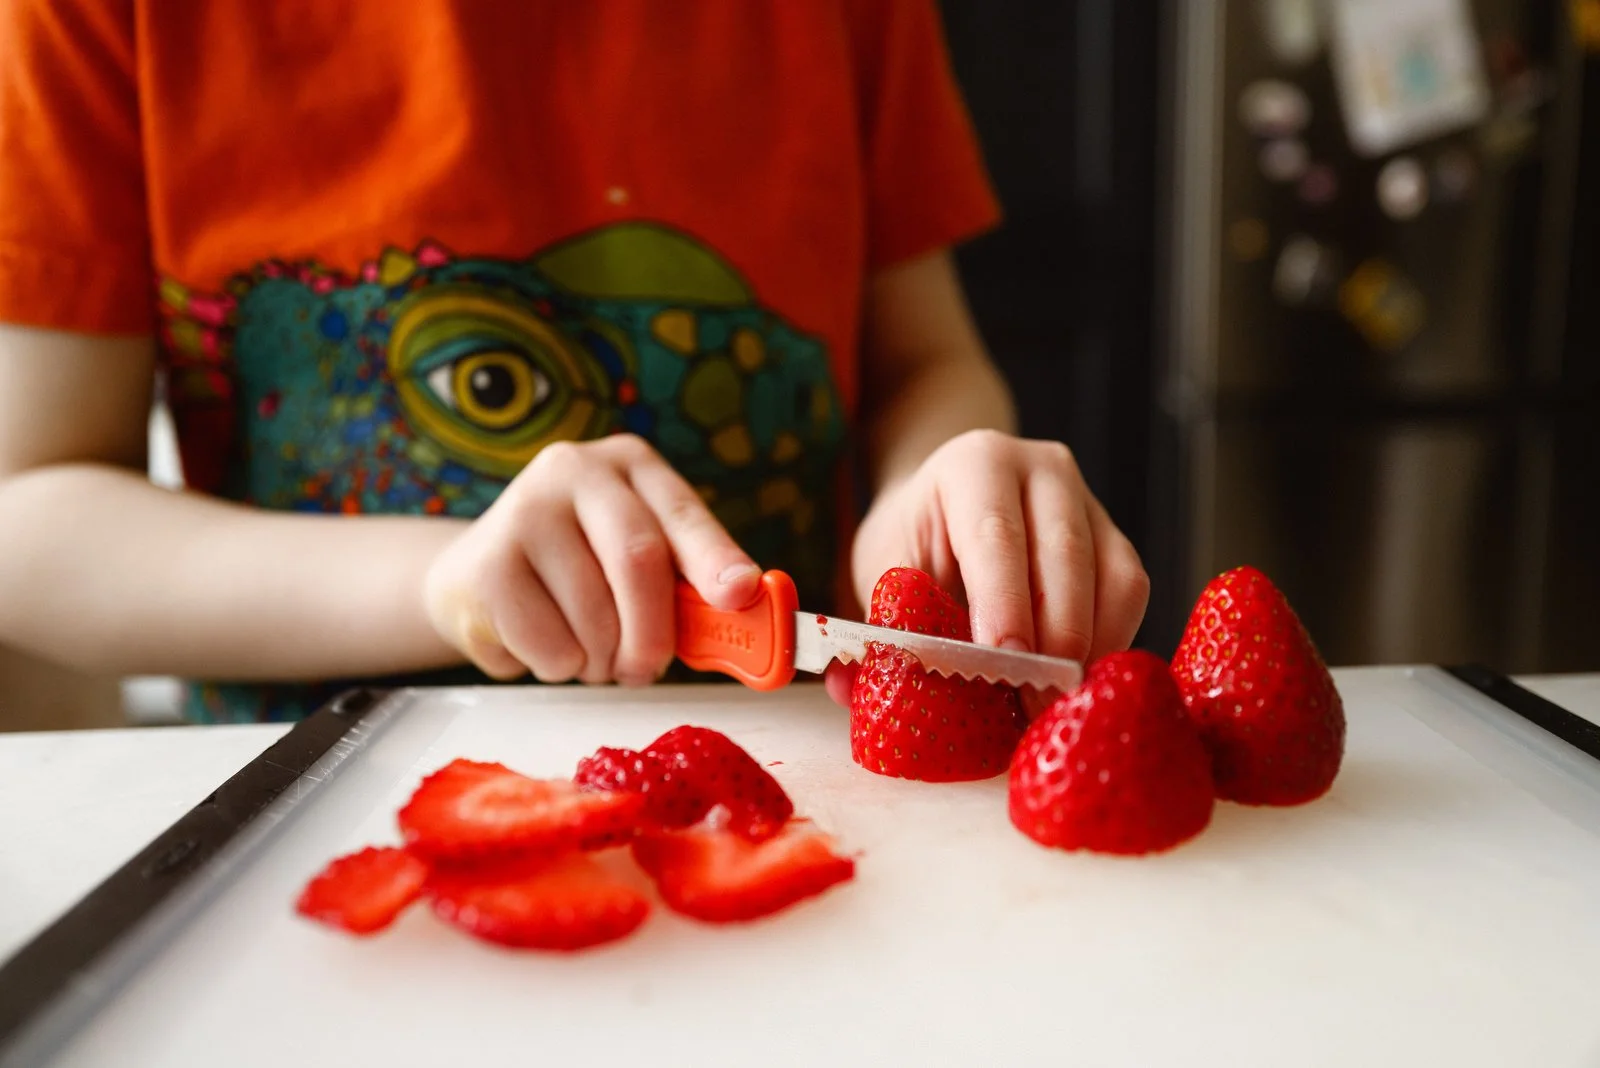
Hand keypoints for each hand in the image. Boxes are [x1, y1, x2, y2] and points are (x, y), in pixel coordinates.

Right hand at [423, 435, 760, 685]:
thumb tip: (745, 615)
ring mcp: (524, 510)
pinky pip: (549, 645)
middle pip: (637, 559)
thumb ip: (690, 585)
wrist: (475, 575)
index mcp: (631, 464)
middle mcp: (576, 471)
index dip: (715, 557)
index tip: (741, 594)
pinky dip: (561, 667)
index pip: (682, 513)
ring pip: (594, 615)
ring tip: (588, 650)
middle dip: (654, 632)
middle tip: (647, 669)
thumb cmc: (580, 570)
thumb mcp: (638, 560)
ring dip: (603, 660)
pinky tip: (544, 643)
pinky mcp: (486, 564)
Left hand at [829, 429, 1149, 703]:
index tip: (1004, 659)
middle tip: (1034, 704)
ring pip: (1114, 577)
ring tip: (1052, 706)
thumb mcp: (881, 568)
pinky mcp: (1116, 540)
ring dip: (1088, 648)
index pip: (995, 536)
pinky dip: (1108, 644)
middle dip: (1054, 637)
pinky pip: (1130, 595)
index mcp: (975, 464)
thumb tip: (851, 689)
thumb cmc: (913, 540)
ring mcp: (1089, 502)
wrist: (949, 503)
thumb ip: (875, 625)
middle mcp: (1043, 470)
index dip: (1003, 601)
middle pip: (1065, 556)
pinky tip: (1073, 683)